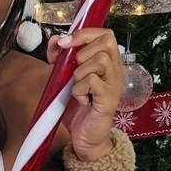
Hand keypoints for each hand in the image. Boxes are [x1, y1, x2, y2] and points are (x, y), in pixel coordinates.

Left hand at [47, 28, 123, 160]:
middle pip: (107, 42)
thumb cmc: (77, 107)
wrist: (84, 137)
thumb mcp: (64, 79)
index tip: (64, 43)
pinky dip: (79, 90)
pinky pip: (92, 82)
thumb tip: (55, 41)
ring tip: (76, 88)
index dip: (83, 33)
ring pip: (99, 60)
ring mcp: (114, 84)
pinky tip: (80, 100)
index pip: (105, 34)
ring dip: (79, 73)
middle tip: (73, 71)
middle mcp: (115, 70)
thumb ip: (60, 59)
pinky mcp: (109, 99)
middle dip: (82, 52)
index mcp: (107, 62)